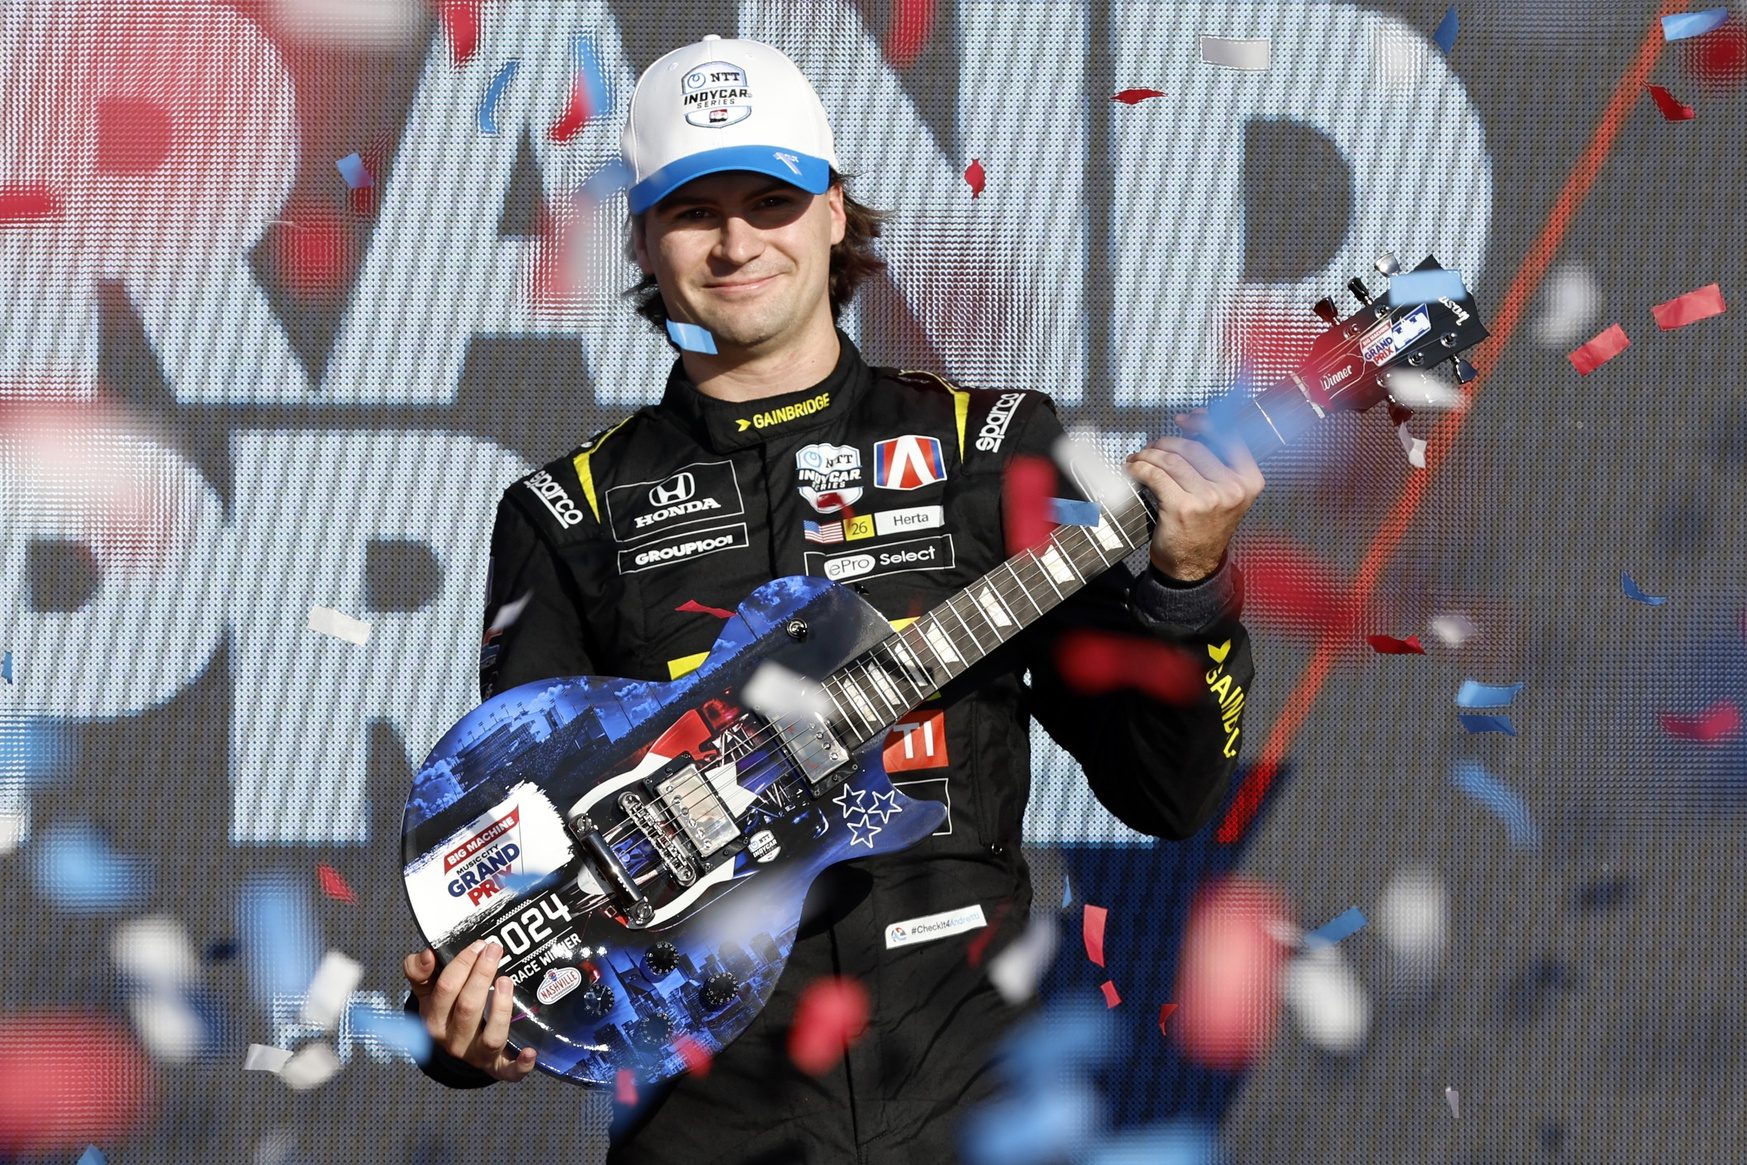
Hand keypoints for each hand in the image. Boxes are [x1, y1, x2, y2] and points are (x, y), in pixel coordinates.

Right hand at [404, 943, 537, 1081]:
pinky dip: (521, 1064)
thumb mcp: (427, 991)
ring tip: (507, 981)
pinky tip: (531, 1051)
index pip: (445, 989)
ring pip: (492, 1037)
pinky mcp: (498, 1068)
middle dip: (482, 975)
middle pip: (468, 1008)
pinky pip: (510, 1072)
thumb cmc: (446, 1010)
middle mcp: (453, 1042)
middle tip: (495, 950)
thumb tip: (427, 955)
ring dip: (501, 1008)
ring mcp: (477, 1056)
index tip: (478, 945)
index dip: (462, 964)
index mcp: (433, 1021)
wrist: (457, 1044)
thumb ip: (419, 970)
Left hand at [1124, 410, 1264, 581]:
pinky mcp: (1184, 507)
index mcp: (1250, 480)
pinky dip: (1139, 468)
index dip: (1203, 422)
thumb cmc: (1204, 527)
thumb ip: (1214, 463)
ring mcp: (1210, 499)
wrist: (1193, 566)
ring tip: (1138, 460)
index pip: (1228, 437)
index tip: (1185, 420)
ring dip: (1148, 455)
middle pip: (1193, 447)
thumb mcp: (1223, 493)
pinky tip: (1133, 470)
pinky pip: (1156, 475)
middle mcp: (1234, 488)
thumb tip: (1191, 428)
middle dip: (1165, 443)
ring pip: (1172, 460)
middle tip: (1151, 449)